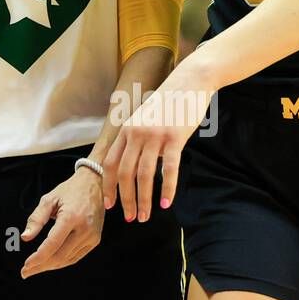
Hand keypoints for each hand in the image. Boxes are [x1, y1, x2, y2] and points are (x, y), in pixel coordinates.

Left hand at [20, 167, 104, 277]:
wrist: (94, 185)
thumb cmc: (69, 191)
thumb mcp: (49, 199)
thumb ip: (36, 219)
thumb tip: (25, 238)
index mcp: (72, 216)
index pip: (52, 243)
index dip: (38, 257)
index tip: (26, 265)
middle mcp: (85, 228)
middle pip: (60, 255)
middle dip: (41, 266)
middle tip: (26, 272)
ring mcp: (92, 236)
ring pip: (68, 259)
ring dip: (50, 266)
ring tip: (35, 269)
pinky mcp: (95, 240)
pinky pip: (76, 256)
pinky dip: (62, 262)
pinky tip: (50, 263)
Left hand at [102, 63, 214, 221]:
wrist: (189, 82)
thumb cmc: (169, 103)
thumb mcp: (144, 118)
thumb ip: (136, 138)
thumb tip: (132, 163)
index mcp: (126, 130)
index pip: (111, 164)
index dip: (109, 187)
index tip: (110, 205)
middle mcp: (136, 134)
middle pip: (125, 174)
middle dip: (126, 199)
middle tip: (130, 217)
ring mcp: (155, 136)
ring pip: (144, 176)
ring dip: (143, 200)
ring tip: (145, 216)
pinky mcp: (174, 138)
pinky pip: (169, 170)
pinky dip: (167, 189)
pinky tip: (166, 204)